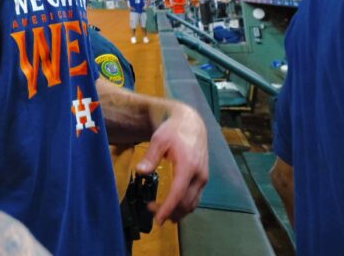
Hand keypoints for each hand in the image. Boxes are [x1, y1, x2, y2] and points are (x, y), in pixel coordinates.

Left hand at [136, 102, 208, 223]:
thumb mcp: (158, 139)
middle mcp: (199, 175)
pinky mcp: (203, 179)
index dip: (168, 208)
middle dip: (169, 211)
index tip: (158, 220)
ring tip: (158, 210)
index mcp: (188, 166)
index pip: (178, 194)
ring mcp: (203, 178)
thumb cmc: (173, 131)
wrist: (191, 123)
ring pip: (193, 204)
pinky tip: (172, 205)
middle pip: (186, 203)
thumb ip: (150, 157)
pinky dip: (184, 205)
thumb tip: (140, 172)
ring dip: (177, 211)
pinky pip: (195, 198)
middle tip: (151, 210)